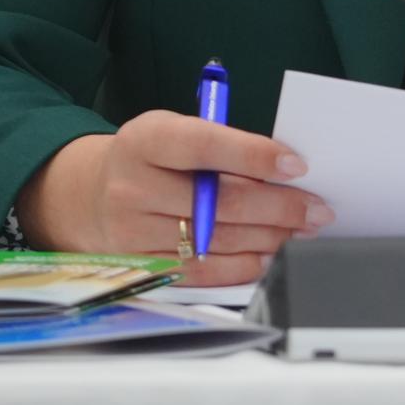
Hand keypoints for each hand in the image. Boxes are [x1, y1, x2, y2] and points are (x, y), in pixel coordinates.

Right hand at [18, 110, 332, 286]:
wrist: (88, 196)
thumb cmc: (150, 158)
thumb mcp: (173, 132)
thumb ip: (220, 144)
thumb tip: (284, 168)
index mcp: (145, 140)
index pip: (204, 146)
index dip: (254, 156)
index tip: (296, 165)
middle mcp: (134, 187)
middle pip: (218, 202)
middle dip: (278, 206)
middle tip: (316, 208)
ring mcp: (134, 233)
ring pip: (216, 240)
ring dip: (270, 238)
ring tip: (303, 231)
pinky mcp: (143, 267)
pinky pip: (203, 273)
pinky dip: (243, 266)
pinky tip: (270, 255)